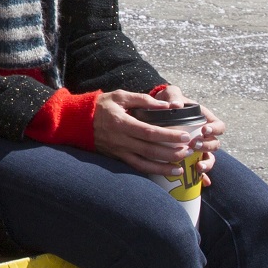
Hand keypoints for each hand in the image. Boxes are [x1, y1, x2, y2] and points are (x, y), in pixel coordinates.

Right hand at [92, 88, 221, 178]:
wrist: (77, 121)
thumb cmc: (101, 106)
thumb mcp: (120, 96)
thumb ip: (144, 100)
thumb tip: (167, 105)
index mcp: (122, 122)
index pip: (150, 132)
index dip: (169, 136)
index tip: (186, 136)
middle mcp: (121, 139)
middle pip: (150, 150)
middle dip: (172, 152)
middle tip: (189, 151)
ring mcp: (119, 151)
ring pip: (145, 162)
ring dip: (164, 167)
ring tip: (181, 167)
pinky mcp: (117, 158)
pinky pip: (137, 167)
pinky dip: (153, 171)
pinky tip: (166, 172)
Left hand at [153, 83, 225, 175]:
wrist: (157, 113)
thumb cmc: (168, 102)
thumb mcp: (171, 95)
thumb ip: (174, 96)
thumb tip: (175, 105)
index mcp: (206, 120)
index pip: (219, 126)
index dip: (216, 129)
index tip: (204, 130)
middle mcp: (205, 136)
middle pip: (215, 144)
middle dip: (207, 146)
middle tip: (195, 145)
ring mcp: (198, 148)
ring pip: (209, 158)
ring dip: (206, 163)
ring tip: (197, 166)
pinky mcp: (190, 157)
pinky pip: (199, 169)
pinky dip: (202, 177)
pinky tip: (202, 183)